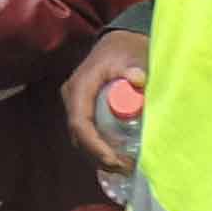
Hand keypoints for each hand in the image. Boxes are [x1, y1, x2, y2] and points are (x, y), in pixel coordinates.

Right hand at [63, 28, 148, 177]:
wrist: (120, 43)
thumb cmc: (126, 50)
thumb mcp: (132, 56)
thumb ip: (135, 67)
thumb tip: (138, 79)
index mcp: (80, 87)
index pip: (80, 123)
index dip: (95, 146)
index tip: (115, 161)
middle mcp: (73, 99)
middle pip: (80, 138)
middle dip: (101, 157)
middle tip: (128, 167)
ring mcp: (77, 106)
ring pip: (82, 140)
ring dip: (101, 157)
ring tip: (128, 166)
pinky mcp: (85, 112)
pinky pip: (89, 136)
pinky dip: (102, 150)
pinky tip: (121, 160)